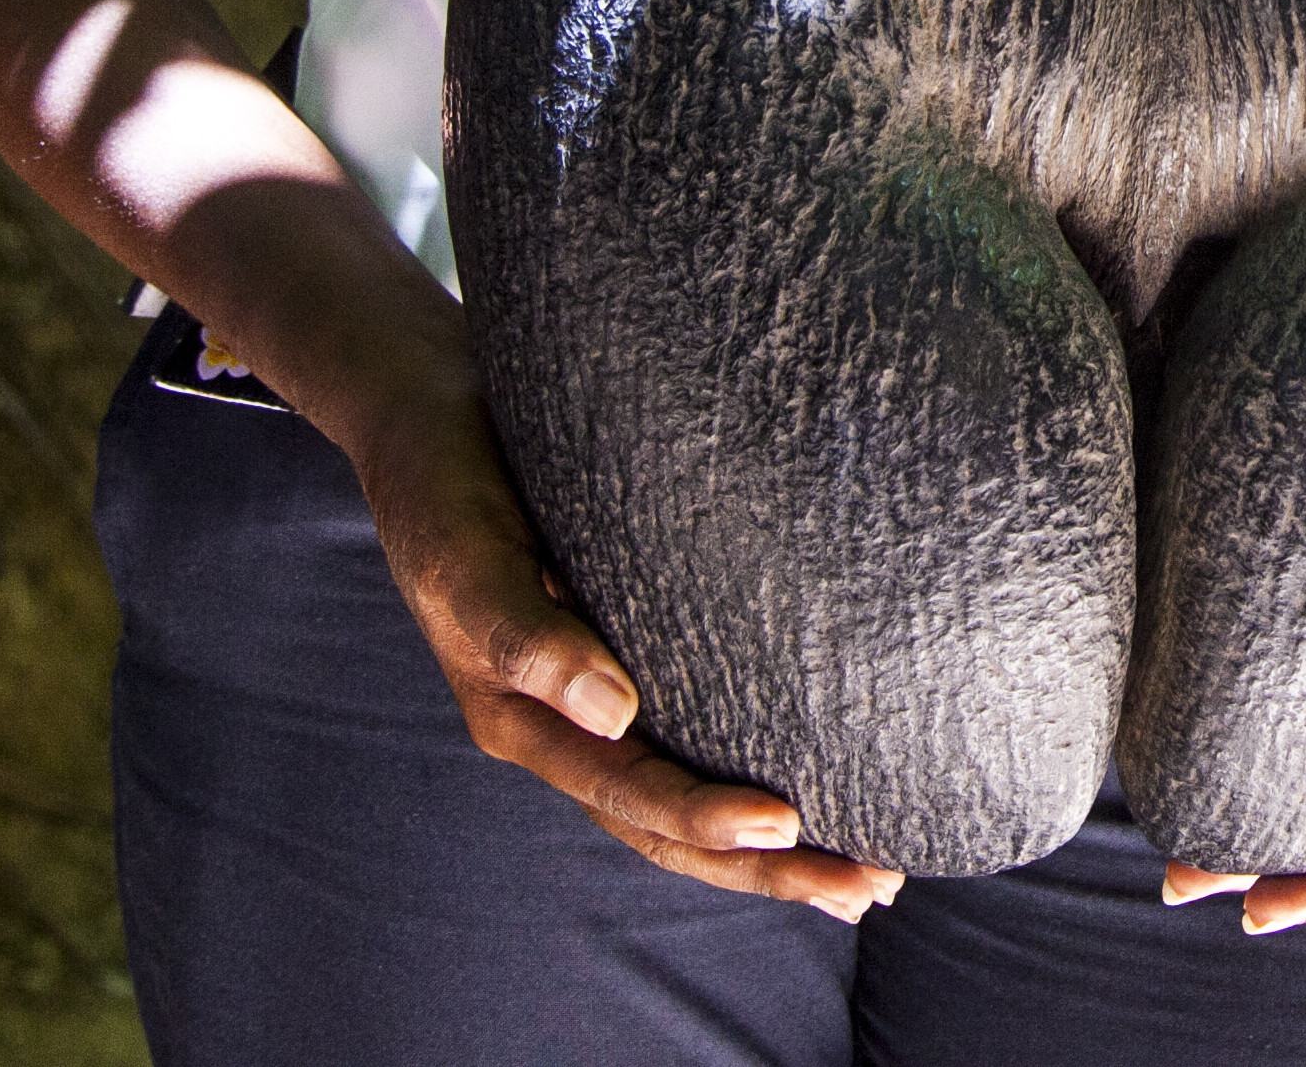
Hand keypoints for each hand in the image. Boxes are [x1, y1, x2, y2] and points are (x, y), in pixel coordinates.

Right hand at [345, 359, 907, 922]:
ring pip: (693, 795)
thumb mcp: (465, 556)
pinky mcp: (637, 651)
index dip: (706, 817)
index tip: (789, 823)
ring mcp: (601, 700)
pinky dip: (758, 767)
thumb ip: (527, 635)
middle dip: (767, 866)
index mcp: (524, 724)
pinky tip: (829, 778)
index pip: (630, 795)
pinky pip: (702, 734)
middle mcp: (569, 728)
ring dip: (776, 846)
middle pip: (674, 827)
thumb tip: (614, 712)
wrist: (434, 418)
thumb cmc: (445, 486)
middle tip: (869, 888)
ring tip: (871, 874)